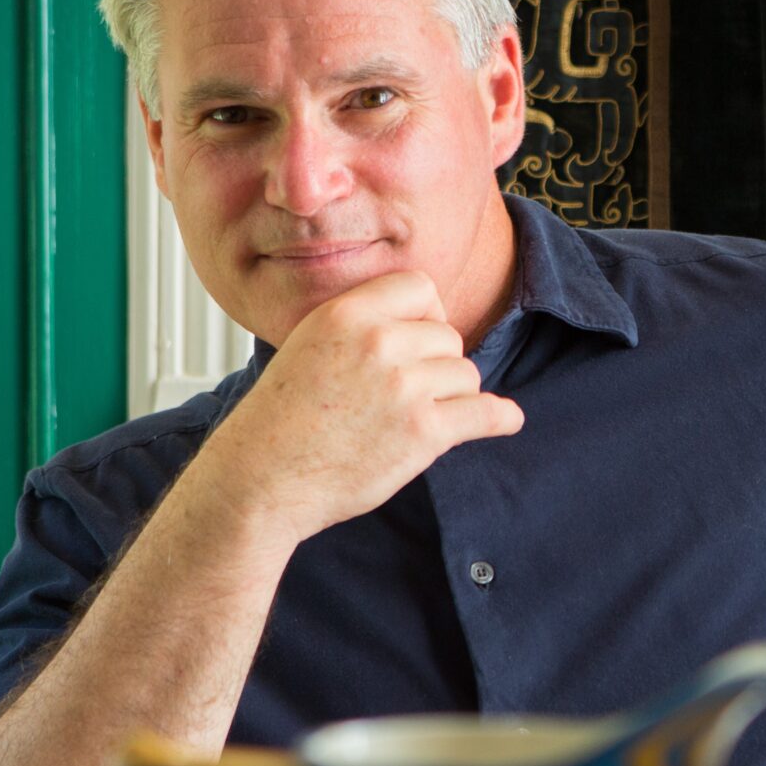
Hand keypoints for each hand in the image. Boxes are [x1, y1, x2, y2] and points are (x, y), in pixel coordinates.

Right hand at [192, 270, 523, 548]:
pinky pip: (486, 413)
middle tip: (406, 397)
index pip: (420, 288)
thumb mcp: (310, 346)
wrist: (261, 478)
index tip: (418, 343)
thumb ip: (361, 328)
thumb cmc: (282, 421)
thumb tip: (421, 322)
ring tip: (418, 420)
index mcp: (346, 315)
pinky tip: (504, 419)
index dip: (426, 316)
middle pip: (448, 338)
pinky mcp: (423, 432)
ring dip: (453, 398)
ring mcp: (403, 387)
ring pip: (466, 376)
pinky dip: (500, 418)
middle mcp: (378, 343)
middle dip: (436, 367)